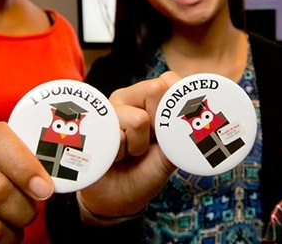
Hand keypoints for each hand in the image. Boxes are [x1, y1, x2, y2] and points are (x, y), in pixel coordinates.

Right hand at [77, 71, 180, 220]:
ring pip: (138, 118)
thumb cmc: (144, 171)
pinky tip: (111, 157)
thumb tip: (191, 114)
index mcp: (148, 98)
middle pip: (156, 90)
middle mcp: (127, 98)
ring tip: (128, 153)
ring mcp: (107, 110)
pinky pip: (116, 136)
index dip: (173, 108)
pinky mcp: (90, 125)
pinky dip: (119, 154)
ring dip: (138, 146)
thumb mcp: (171, 154)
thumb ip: (182, 133)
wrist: (116, 199)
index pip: (169, 81)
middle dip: (158, 126)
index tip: (166, 134)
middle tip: (146, 144)